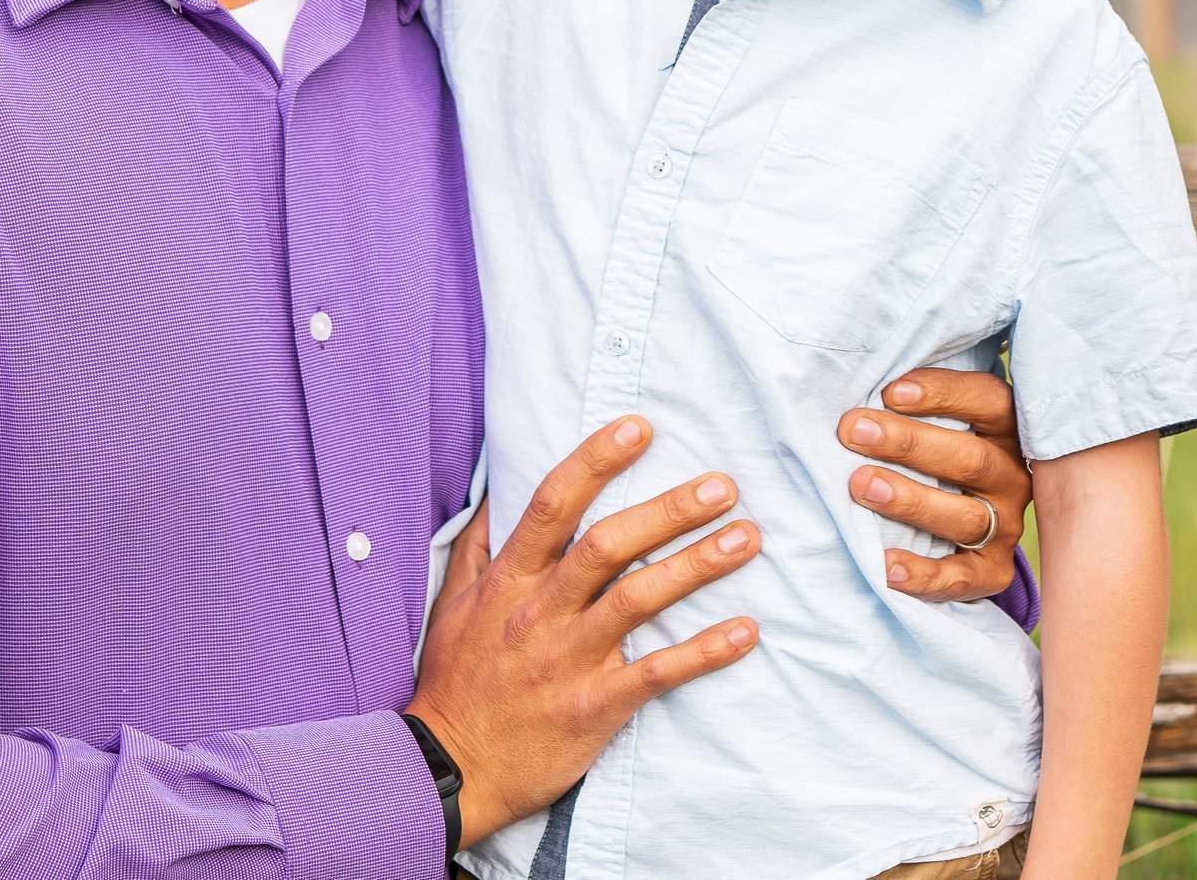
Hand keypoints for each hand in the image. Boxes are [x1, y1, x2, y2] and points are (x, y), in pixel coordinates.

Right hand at [406, 416, 760, 846]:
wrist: (450, 769)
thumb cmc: (456, 681)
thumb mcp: (453, 604)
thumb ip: (478, 546)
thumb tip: (497, 490)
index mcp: (509, 580)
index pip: (554, 504)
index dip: (596, 460)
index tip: (639, 427)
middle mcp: (540, 611)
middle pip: (609, 545)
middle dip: (669, 510)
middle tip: (722, 485)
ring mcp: (568, 659)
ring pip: (638, 600)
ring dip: (696, 566)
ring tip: (746, 538)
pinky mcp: (593, 707)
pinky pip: (655, 674)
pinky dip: (703, 652)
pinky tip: (745, 631)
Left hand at [839, 366, 1032, 601]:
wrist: (960, 510)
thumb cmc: (931, 444)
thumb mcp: (934, 415)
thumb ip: (910, 399)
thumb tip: (855, 384)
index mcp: (1005, 428)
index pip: (988, 401)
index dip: (942, 394)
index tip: (890, 392)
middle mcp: (1012, 476)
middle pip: (970, 459)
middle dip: (908, 444)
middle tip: (853, 431)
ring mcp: (1005, 526)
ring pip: (965, 516)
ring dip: (910, 501)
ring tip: (862, 486)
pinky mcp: (991, 570)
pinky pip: (962, 579)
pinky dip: (924, 574)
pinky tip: (886, 565)